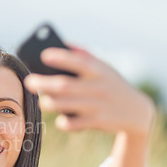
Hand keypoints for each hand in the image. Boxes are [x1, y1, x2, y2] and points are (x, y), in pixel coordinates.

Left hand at [24, 47, 154, 136]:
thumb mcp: (104, 67)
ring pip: (66, 105)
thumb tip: (61, 43)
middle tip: (28, 82)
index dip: (61, 58)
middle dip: (44, 83)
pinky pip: (74, 123)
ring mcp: (98, 105)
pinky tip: (60, 120)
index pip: (78, 61)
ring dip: (50, 103)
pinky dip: (64, 122)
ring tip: (42, 101)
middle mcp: (98, 87)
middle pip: (65, 85)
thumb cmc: (111, 84)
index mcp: (98, 70)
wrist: (137, 112)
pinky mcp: (97, 122)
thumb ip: (84, 55)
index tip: (44, 55)